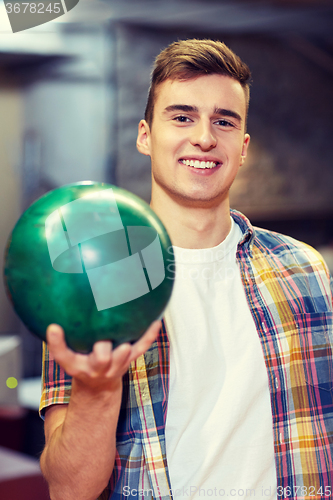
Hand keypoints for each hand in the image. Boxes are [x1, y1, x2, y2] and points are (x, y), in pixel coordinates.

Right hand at [46, 321, 160, 389]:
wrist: (98, 386)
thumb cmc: (80, 363)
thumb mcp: (67, 355)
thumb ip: (61, 340)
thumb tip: (55, 311)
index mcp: (75, 365)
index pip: (62, 355)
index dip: (57, 343)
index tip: (53, 327)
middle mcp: (95, 367)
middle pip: (100, 358)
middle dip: (103, 347)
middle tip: (102, 334)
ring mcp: (114, 366)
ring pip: (123, 354)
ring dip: (127, 342)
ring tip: (132, 320)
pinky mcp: (129, 361)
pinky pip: (141, 347)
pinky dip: (149, 335)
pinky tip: (156, 320)